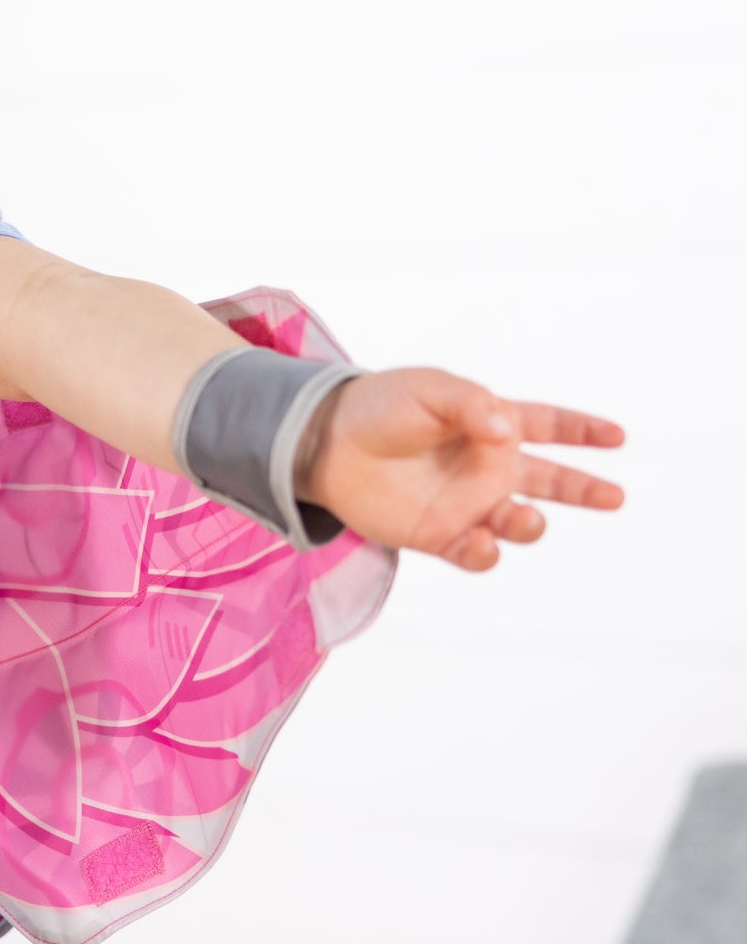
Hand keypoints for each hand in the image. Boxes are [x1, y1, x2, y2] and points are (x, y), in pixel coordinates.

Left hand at [297, 368, 623, 570]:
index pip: (548, 425)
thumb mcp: (428, 390)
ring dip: (530, 524)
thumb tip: (506, 431)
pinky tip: (483, 541)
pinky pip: (477, 552)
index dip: (583, 430)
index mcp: (490, 425)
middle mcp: (486, 467)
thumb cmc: (379, 406)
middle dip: (583, 489)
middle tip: (614, 497)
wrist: (325, 443)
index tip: (617, 436)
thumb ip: (470, 405)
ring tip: (527, 518)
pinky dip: (487, 553)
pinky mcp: (439, 534)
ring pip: (517, 522)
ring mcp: (466, 503)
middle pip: (549, 480)